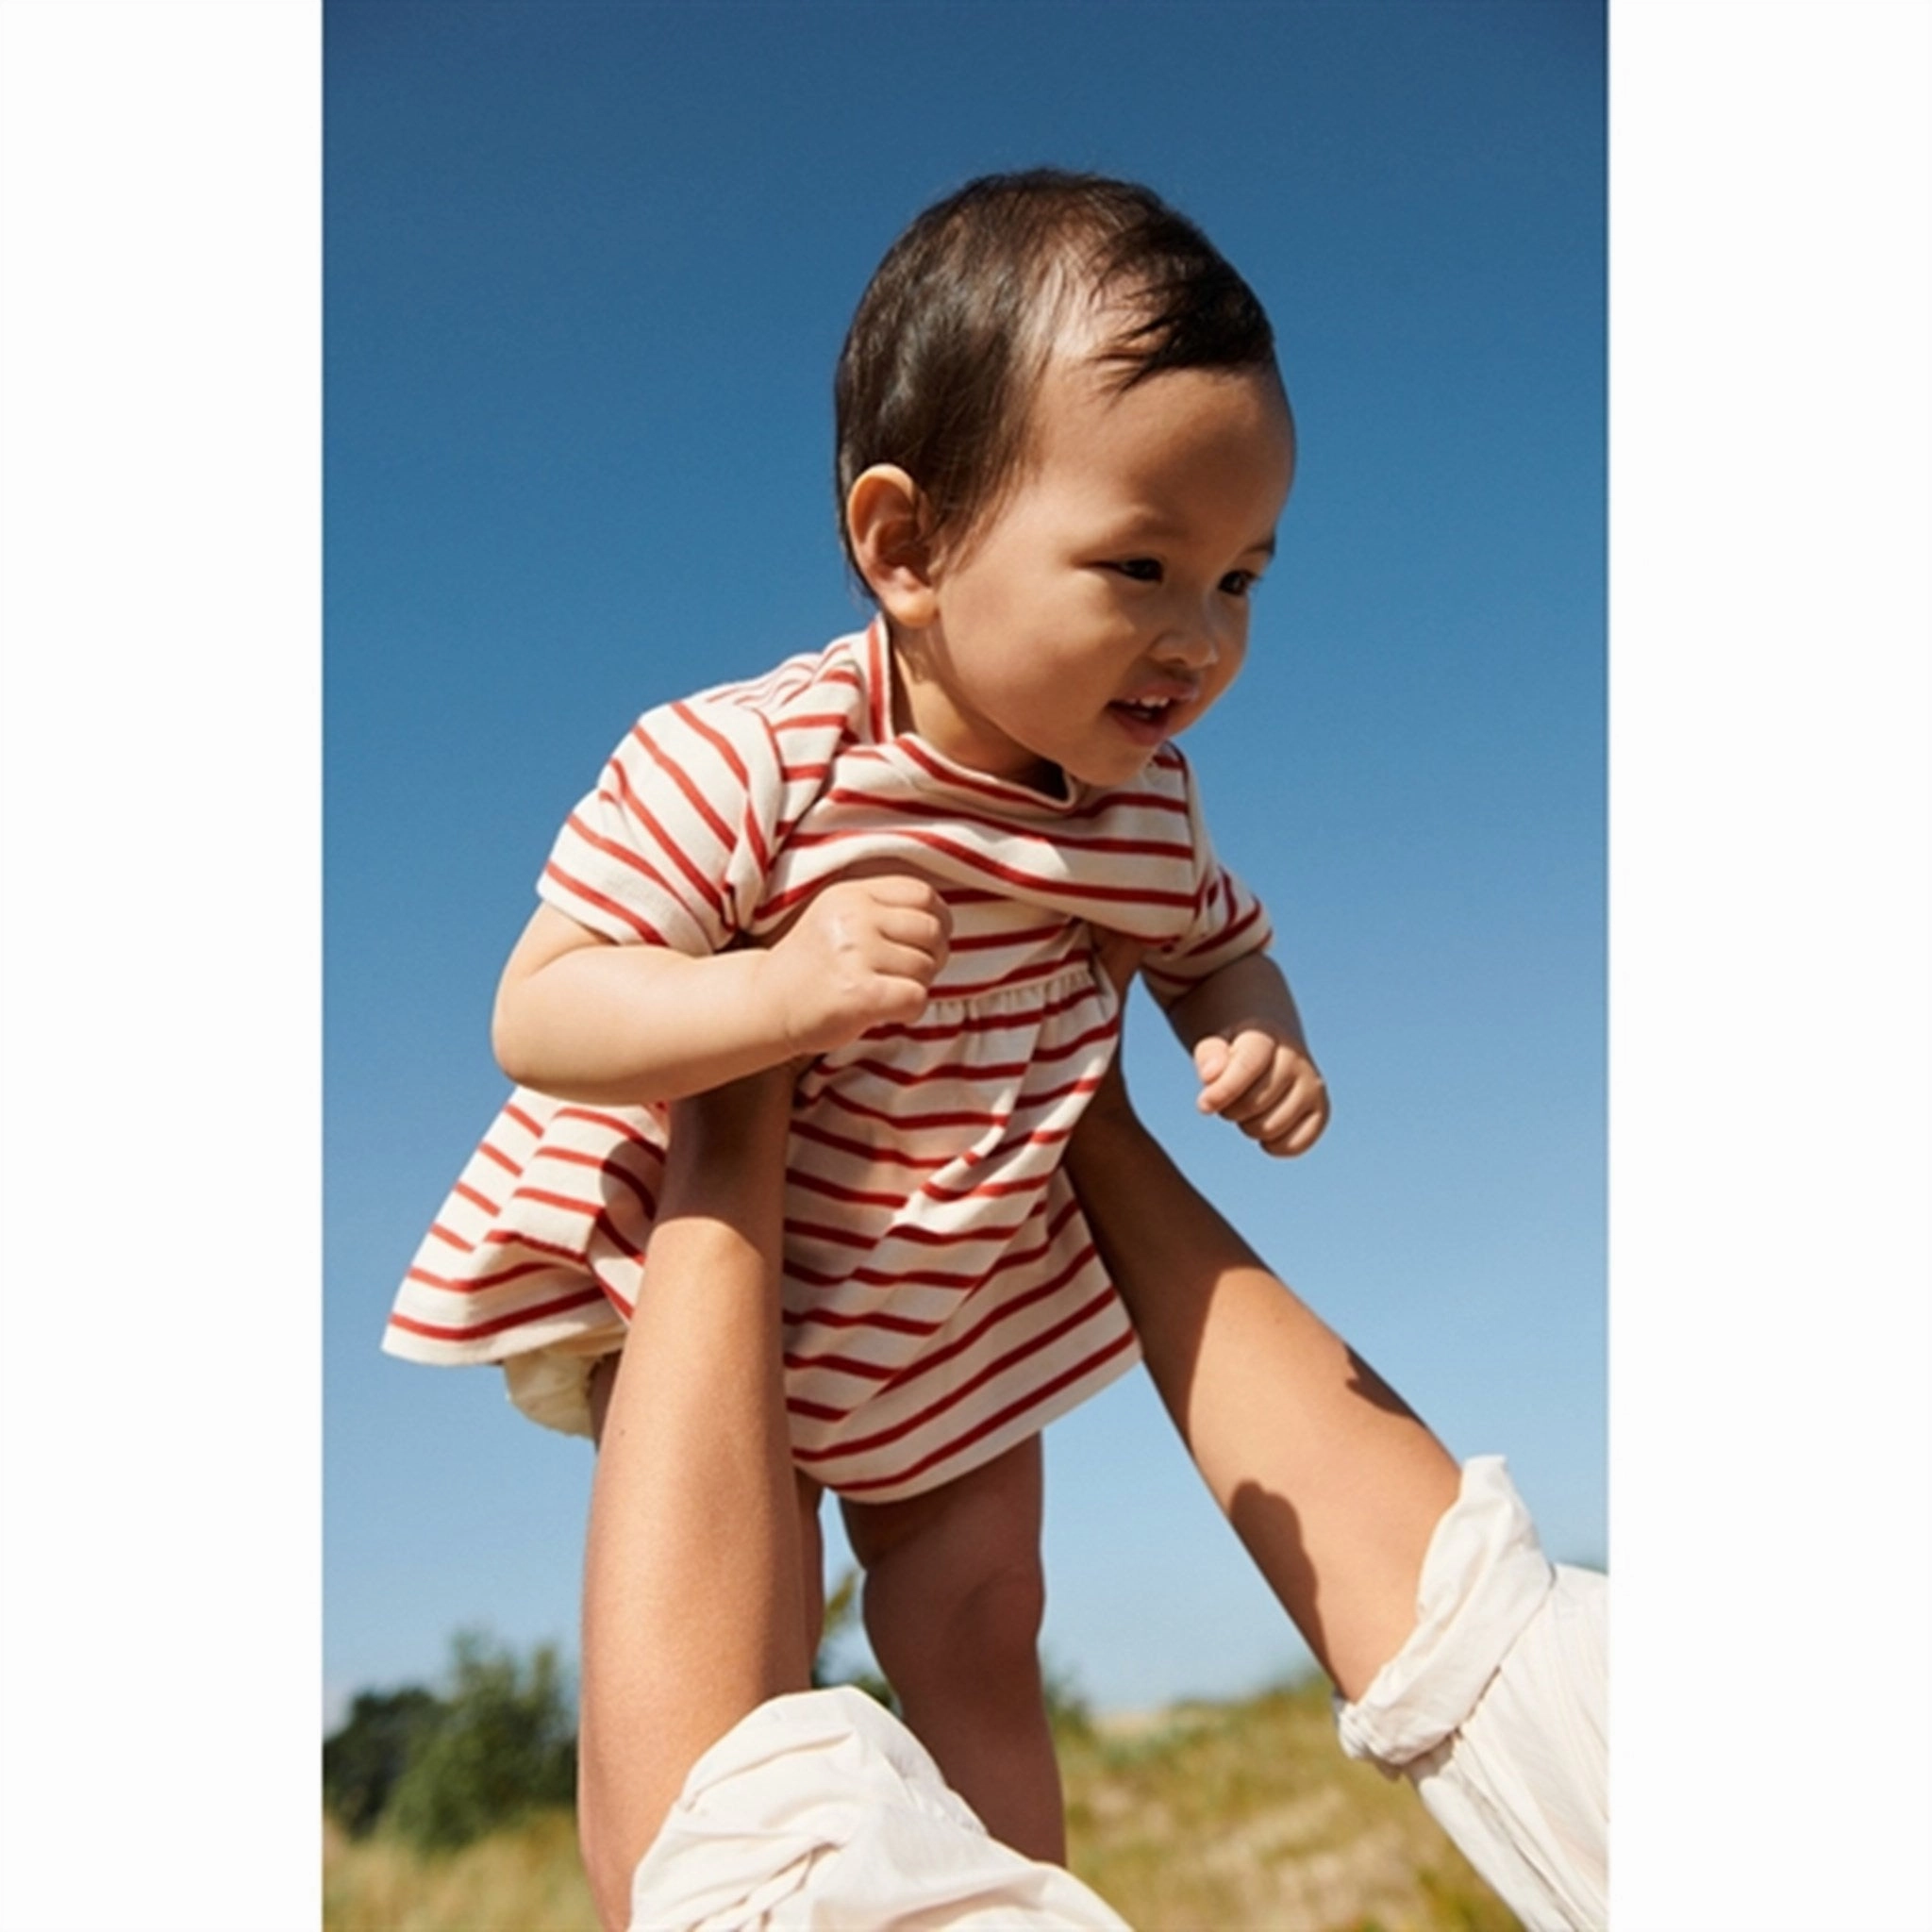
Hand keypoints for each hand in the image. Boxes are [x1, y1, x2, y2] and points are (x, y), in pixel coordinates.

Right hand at [757, 875, 950, 1054]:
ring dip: (916, 986)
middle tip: (907, 975)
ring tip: (887, 992)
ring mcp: (855, 954)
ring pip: (926, 967)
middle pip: (931, 931)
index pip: (923, 894)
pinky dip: (910, 1010)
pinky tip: (888, 1012)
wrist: (767, 1004)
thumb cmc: (813, 966)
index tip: (926, 943)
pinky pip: (915, 997)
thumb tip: (943, 924)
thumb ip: (883, 910)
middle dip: (932, 957)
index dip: (938, 921)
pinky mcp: (859, 994)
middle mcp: (853, 918)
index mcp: (852, 894)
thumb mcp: (840, 917)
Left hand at [1193, 1026, 1329, 1156]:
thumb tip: (1210, 1076)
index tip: (1204, 1105)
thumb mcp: (1214, 1044)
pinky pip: (1294, 1145)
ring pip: (1269, 1129)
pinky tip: (1266, 1125)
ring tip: (1249, 1107)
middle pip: (1252, 1105)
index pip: (1247, 1066)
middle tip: (1231, 1098)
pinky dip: (1273, 1145)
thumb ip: (1208, 1056)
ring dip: (1249, 1126)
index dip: (1223, 1090)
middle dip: (1230, 1109)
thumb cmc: (1234, 1052)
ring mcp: (1312, 1085)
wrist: (1271, 1049)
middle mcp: (1296, 1059)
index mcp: (1266, 1037)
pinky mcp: (1321, 1111)